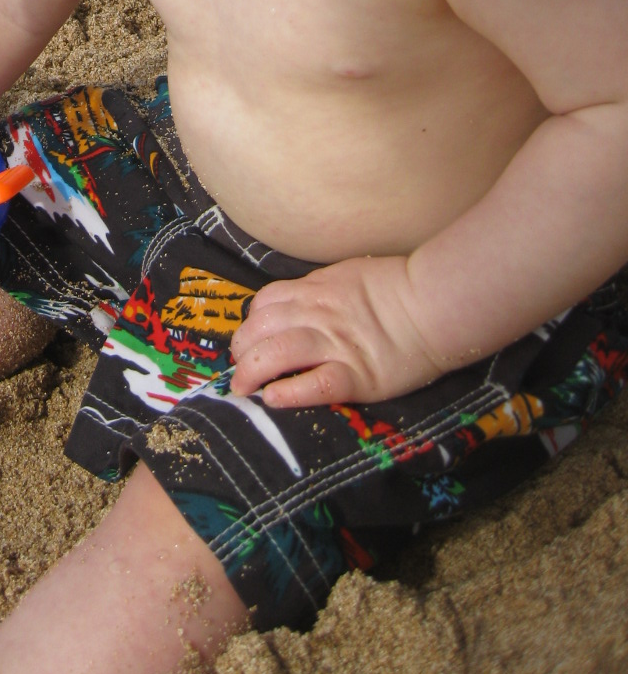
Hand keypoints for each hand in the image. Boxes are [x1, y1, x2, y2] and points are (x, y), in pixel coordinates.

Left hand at [229, 256, 447, 407]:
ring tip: (242, 388)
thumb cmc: (395, 289)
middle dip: (241, 349)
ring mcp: (336, 345)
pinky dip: (289, 393)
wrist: (434, 306)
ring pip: (278, 353)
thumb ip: (317, 289)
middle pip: (261, 328)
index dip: (249, 323)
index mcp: (315, 290)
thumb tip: (292, 303)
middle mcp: (318, 315)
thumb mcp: (346, 275)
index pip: (264, 303)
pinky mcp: (357, 376)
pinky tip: (273, 398)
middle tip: (239, 368)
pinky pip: (315, 384)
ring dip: (251, 372)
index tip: (247, 339)